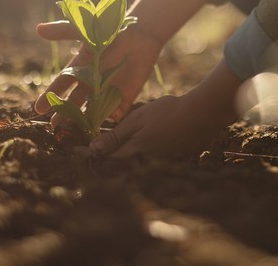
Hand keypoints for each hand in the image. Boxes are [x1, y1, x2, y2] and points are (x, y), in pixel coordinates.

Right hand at [34, 0, 209, 125]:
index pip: (61, 85)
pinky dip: (114, 115)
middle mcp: (91, 83)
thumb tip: (39, 29)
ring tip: (78, 130)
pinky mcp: (125, 95)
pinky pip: (118, 110)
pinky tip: (111, 119)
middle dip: (64, 115)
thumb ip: (64, 31)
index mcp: (80, 69)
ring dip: (86, 120)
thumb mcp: (86, 29)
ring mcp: (108, 90)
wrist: (140, 32)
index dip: (49, 96)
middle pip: (74, 103)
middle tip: (54, 127)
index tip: (38, 108)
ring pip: (93, 110)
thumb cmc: (111, 30)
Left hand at [85, 60, 241, 158]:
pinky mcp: (170, 157)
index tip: (75, 151)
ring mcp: (159, 161)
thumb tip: (94, 149)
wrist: (201, 115)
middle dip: (103, 159)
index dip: (90, 154)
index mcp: (134, 151)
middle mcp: (145, 161)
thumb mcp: (138, 120)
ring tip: (108, 149)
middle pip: (118, 164)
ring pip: (132, 162)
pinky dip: (137, 154)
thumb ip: (116, 135)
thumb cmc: (167, 112)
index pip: (106, 157)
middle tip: (90, 151)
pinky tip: (136, 144)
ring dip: (119, 157)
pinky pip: (147, 159)